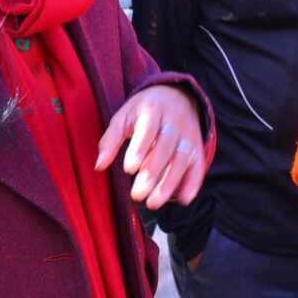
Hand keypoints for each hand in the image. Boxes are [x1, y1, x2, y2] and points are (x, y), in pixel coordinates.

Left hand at [96, 84, 207, 207]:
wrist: (177, 94)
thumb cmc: (145, 109)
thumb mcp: (124, 116)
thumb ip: (111, 140)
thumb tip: (99, 166)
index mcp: (153, 109)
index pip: (148, 129)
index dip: (140, 149)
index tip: (129, 169)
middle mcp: (174, 121)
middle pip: (166, 147)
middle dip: (152, 172)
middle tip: (137, 194)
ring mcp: (188, 134)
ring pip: (182, 158)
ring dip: (170, 182)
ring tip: (154, 202)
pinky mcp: (197, 146)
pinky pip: (198, 164)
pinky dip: (193, 182)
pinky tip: (183, 199)